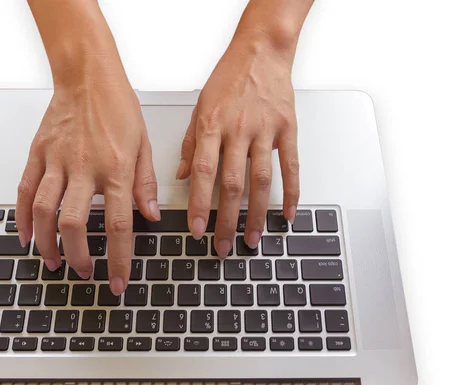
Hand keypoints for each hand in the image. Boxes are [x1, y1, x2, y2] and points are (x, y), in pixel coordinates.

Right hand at [15, 65, 159, 294]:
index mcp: (115, 168)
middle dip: (78, 256)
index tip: (117, 282)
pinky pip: (24, 191)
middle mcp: (84, 167)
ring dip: (47, 243)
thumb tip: (149, 216)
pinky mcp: (37, 154)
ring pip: (44, 211)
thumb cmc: (118, 107)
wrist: (87, 76)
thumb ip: (145, 183)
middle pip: (75, 223)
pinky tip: (25, 236)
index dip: (118, 259)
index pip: (118, 225)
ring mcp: (56, 161)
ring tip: (54, 261)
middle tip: (84, 272)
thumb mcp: (143, 145)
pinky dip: (22, 218)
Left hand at [176, 31, 299, 254]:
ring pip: (260, 180)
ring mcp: (265, 130)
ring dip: (256, 214)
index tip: (196, 229)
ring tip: (253, 238)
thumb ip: (190, 144)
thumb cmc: (228, 78)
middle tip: (223, 246)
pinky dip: (292, 192)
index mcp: (212, 126)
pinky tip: (287, 214)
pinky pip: (290, 165)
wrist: (261, 51)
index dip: (198, 205)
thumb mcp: (199, 108)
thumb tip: (180, 175)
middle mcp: (238, 130)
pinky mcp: (288, 128)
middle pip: (231, 184)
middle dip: (226, 220)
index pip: (203, 173)